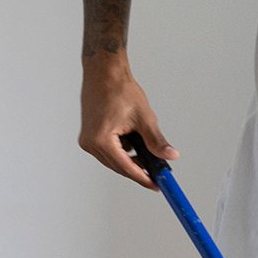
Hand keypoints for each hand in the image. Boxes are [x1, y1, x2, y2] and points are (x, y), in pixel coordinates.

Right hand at [79, 61, 177, 188]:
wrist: (104, 73)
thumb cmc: (120, 90)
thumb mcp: (144, 118)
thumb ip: (156, 141)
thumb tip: (170, 156)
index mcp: (101, 139)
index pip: (126, 167)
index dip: (143, 178)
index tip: (156, 185)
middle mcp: (90, 143)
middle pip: (119, 167)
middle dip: (139, 170)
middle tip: (158, 172)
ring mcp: (88, 140)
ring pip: (114, 160)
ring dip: (131, 160)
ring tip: (149, 153)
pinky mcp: (89, 136)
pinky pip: (109, 152)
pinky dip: (123, 151)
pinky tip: (135, 144)